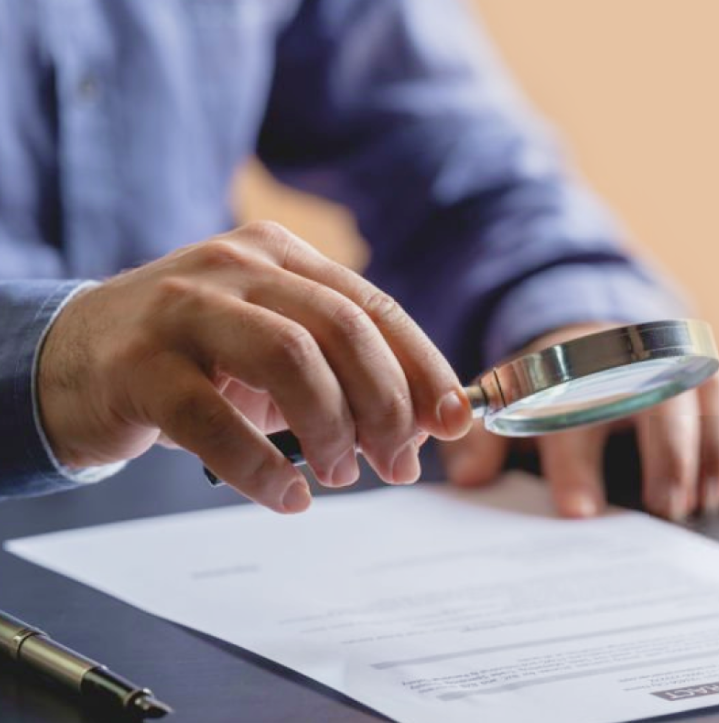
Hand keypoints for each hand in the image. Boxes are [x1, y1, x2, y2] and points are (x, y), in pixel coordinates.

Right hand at [38, 221, 472, 512]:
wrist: (73, 357)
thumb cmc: (193, 357)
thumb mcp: (275, 349)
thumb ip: (344, 373)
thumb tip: (423, 425)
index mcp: (283, 258)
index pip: (376, 307)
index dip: (424, 367)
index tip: (455, 421)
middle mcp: (239, 268)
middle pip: (342, 329)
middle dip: (386, 406)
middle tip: (397, 465)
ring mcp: (185, 309)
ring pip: (289, 359)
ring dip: (331, 429)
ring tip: (338, 476)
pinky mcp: (140, 364)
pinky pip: (214, 419)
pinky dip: (262, 468)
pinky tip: (285, 498)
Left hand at [440, 324, 718, 520]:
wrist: (598, 347)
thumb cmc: (553, 395)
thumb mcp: (511, 410)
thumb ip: (483, 441)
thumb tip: (470, 480)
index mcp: (580, 369)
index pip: (578, 409)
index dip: (575, 462)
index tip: (578, 512)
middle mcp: (642, 361)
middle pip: (664, 397)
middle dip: (668, 455)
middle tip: (664, 511)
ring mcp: (690, 369)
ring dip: (717, 450)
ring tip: (703, 502)